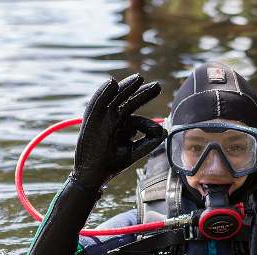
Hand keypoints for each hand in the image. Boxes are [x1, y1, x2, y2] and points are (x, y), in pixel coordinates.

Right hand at [72, 74, 166, 189]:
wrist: (94, 175)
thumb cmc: (113, 164)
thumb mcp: (134, 152)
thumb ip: (149, 142)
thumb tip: (164, 131)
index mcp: (123, 125)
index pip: (138, 118)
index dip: (149, 125)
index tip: (158, 133)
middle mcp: (113, 118)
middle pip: (128, 101)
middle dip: (142, 93)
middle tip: (158, 86)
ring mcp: (102, 118)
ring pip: (114, 98)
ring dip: (126, 88)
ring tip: (139, 78)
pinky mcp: (91, 121)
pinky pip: (97, 103)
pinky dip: (103, 93)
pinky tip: (112, 83)